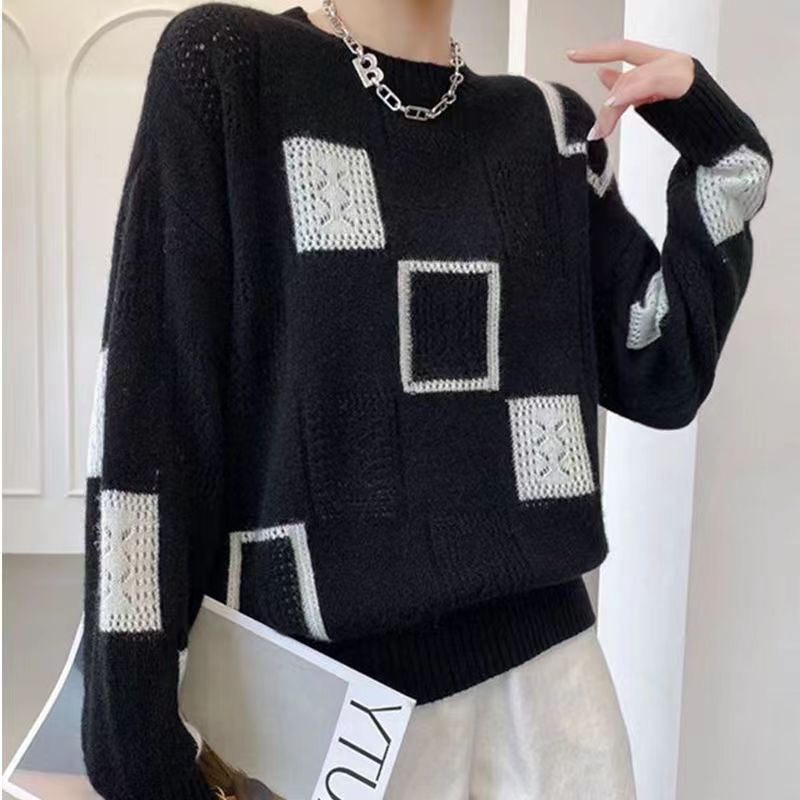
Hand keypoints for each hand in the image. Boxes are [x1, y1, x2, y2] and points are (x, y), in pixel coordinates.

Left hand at [566, 40, 694, 139]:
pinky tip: (614, 103)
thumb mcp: (651, 100)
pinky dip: (629, 93)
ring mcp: (678, 68)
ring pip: (633, 81)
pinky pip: (648, 82)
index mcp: (662, 61)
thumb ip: (629, 86)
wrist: (719, 134)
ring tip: (602, 130)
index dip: (597, 52)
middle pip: (626, 74)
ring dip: (614, 107)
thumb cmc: (688, 121)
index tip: (571, 54)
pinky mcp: (683, 81)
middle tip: (597, 131)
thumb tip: (602, 73)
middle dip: (608, 104)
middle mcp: (671, 59)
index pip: (624, 49)